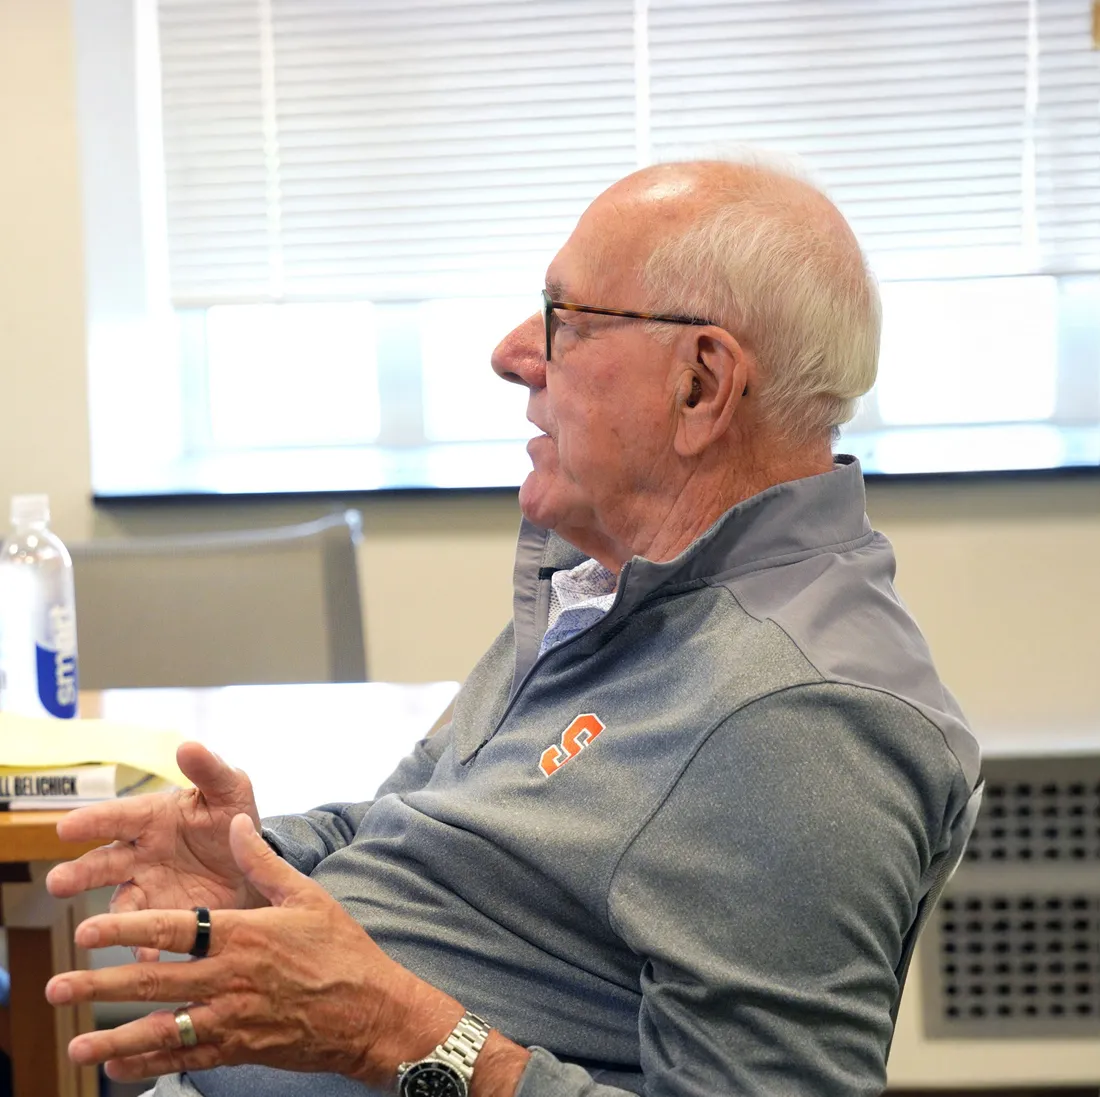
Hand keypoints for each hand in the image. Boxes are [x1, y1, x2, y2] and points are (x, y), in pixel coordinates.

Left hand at [45, 814, 463, 1087]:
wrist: (371, 1012)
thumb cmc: (342, 949)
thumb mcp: (308, 895)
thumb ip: (263, 863)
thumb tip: (237, 825)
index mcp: (243, 934)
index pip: (172, 930)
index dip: (125, 930)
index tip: (86, 930)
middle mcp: (230, 978)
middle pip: (153, 983)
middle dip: (100, 986)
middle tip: (57, 988)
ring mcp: (231, 1019)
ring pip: (160, 1030)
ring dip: (113, 1037)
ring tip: (75, 1044)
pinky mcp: (239, 1048)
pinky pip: (184, 1057)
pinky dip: (148, 1063)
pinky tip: (119, 1066)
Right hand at [46, 743, 266, 959]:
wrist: (253, 863)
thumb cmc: (233, 819)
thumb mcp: (230, 791)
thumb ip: (209, 770)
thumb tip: (187, 745)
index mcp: (153, 818)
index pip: (119, 817)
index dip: (93, 821)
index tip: (65, 828)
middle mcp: (140, 854)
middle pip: (103, 863)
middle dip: (79, 874)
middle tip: (57, 883)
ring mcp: (148, 888)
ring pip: (120, 903)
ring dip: (105, 919)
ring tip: (89, 933)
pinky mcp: (163, 918)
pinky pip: (149, 935)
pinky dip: (144, 948)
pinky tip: (146, 958)